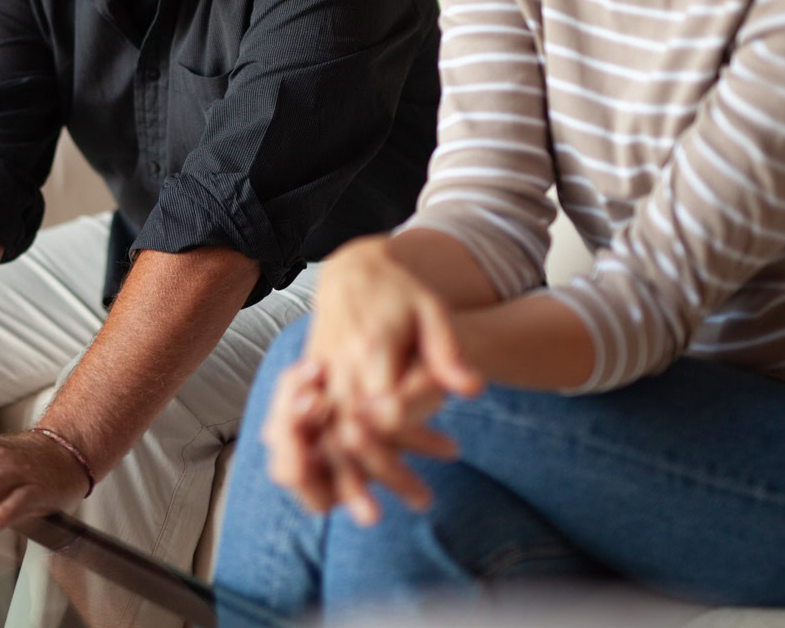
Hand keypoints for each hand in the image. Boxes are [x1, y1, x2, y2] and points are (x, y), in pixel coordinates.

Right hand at [261, 236, 479, 525]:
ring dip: (340, 478)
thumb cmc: (399, 291)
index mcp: (371, 345)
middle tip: (403, 509)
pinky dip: (320, 462)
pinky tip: (337, 492)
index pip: (383, 404)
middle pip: (347, 430)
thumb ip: (448, 351)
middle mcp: (338, 363)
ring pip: (323, 436)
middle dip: (371, 474)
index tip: (434, 462)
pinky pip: (310, 429)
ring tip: (367, 515)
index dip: (403, 440)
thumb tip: (473, 388)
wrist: (353, 269)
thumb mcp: (431, 311)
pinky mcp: (311, 382)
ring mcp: (320, 374)